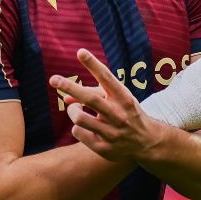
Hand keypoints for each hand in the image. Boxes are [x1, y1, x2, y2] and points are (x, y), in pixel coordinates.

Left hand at [49, 48, 169, 161]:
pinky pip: (78, 132)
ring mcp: (111, 132)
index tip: (80, 52)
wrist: (146, 142)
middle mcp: (118, 115)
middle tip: (53, 79)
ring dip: (72, 111)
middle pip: (90, 98)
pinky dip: (77, 127)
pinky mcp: (103, 148)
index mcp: (124, 98)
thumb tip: (65, 98)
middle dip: (70, 87)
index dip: (93, 65)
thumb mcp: (118, 99)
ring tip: (74, 109)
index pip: (107, 78)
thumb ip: (93, 93)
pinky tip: (86, 128)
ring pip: (79, 118)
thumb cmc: (126, 113)